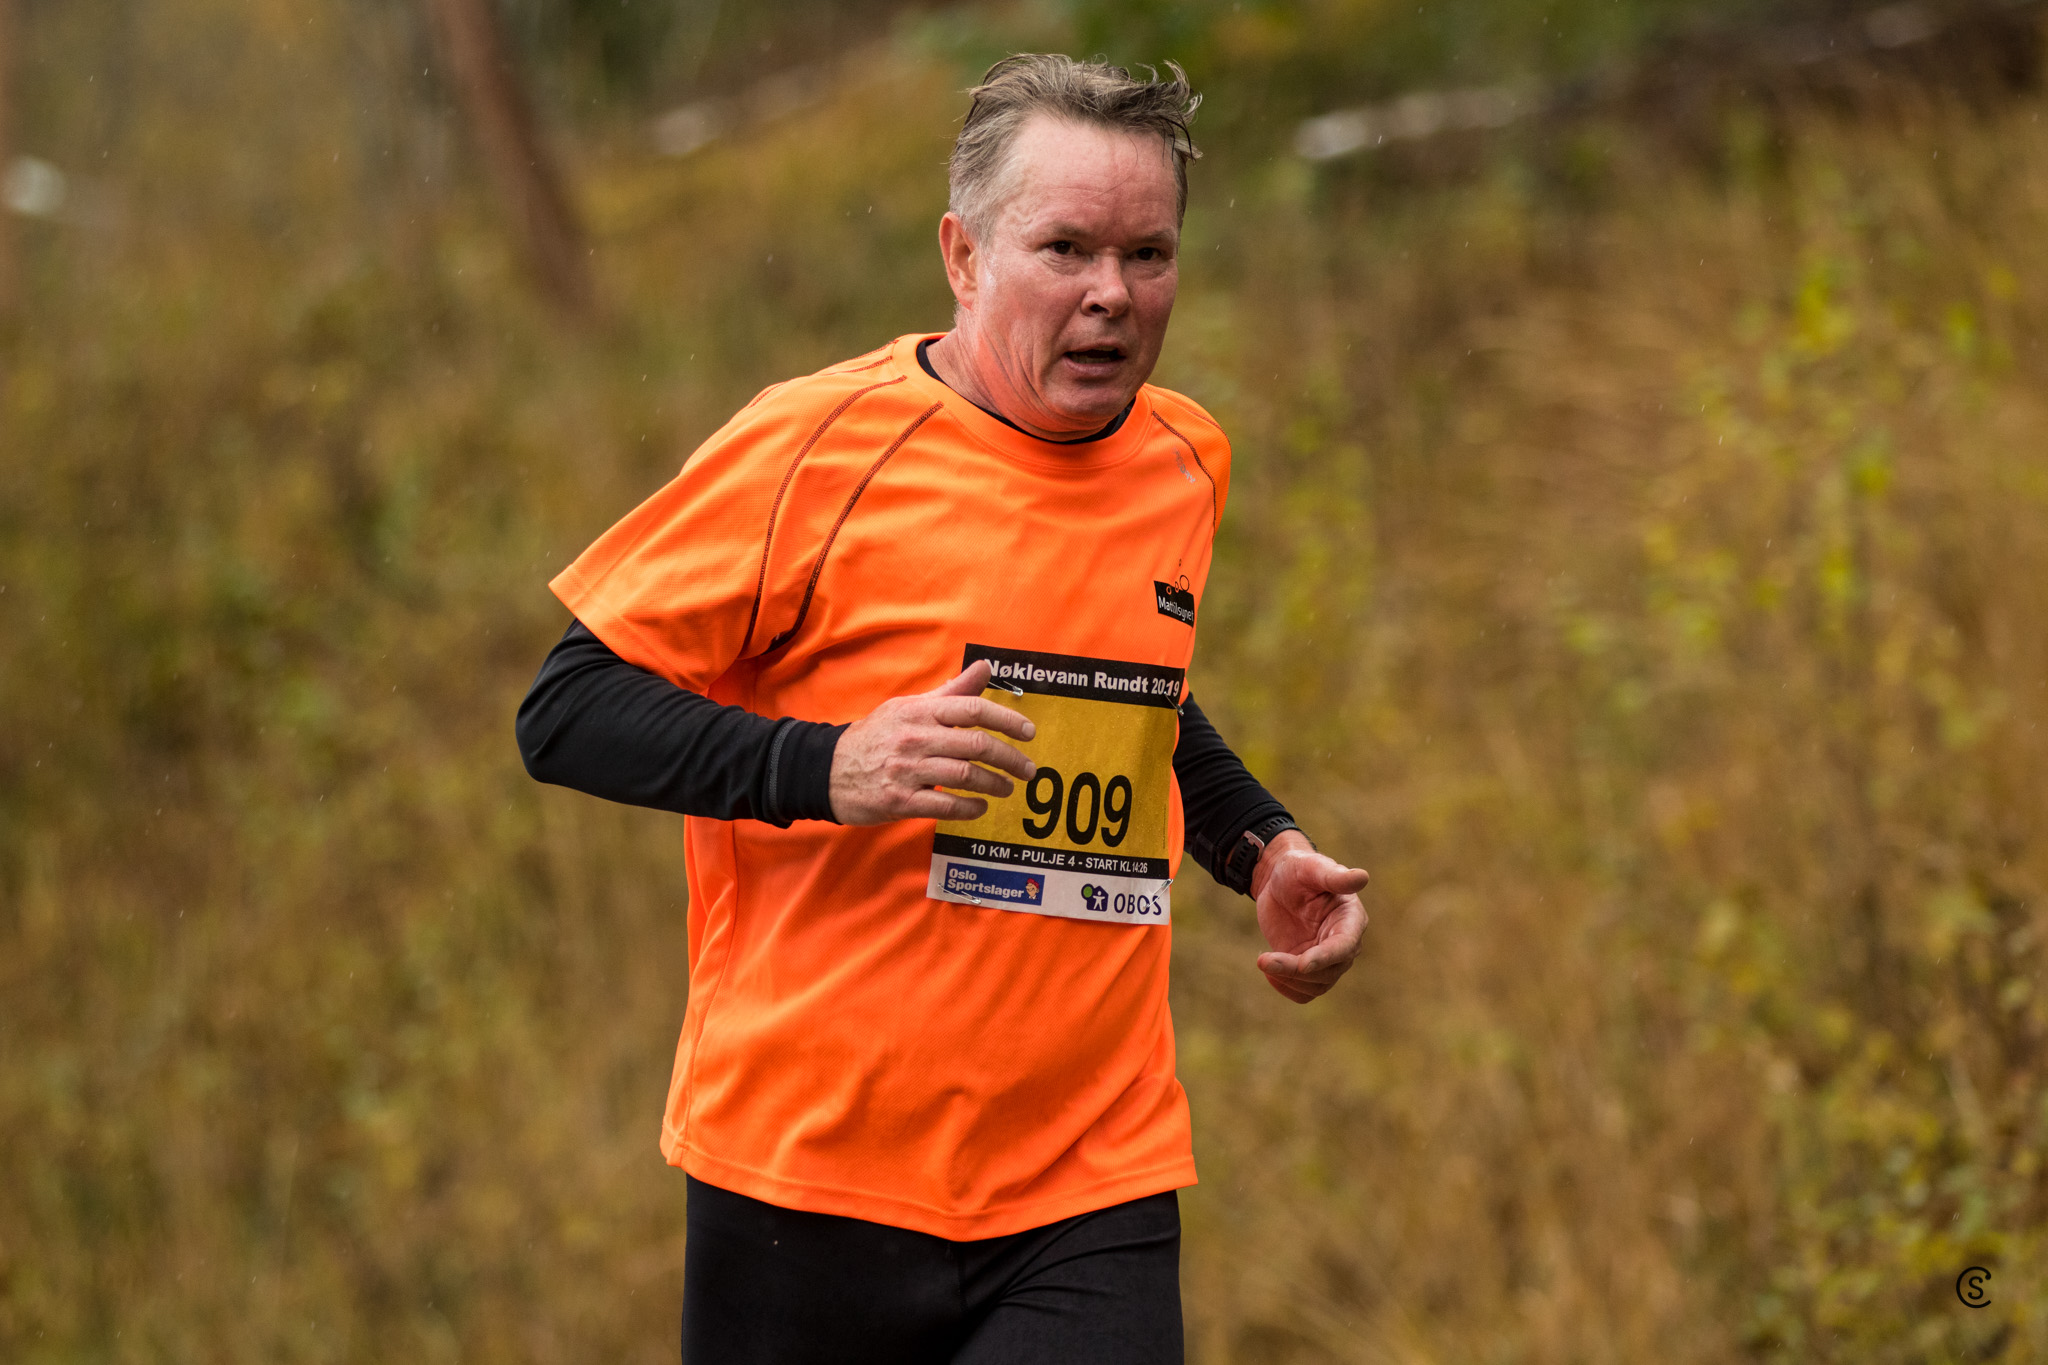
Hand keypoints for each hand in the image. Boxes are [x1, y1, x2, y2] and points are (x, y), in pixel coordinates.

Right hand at [829, 660, 1037, 824]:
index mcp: (920, 711)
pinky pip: (945, 805)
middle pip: (976, 745)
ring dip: (994, 784)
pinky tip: (980, 807)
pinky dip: (969, 808)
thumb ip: (952, 691)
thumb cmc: (876, 736)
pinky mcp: (900, 801)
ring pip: (965, 776)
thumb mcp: (909, 706)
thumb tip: (987, 667)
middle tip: (1027, 769)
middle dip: (1009, 758)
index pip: (973, 709)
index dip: (1007, 720)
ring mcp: (907, 771)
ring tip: (1007, 788)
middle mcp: (915, 738)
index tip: (1029, 732)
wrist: (827, 770)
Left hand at [1251, 831, 1368, 1003]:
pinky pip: (1304, 993)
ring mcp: (1327, 960)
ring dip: (1287, 979)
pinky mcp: (1309, 969)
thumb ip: (1334, 877)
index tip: (1302, 964)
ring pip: (1315, 986)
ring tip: (1263, 960)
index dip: (1325, 958)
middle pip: (1328, 971)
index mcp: (1351, 920)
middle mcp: (1344, 944)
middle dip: (1295, 970)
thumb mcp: (1311, 868)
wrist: (1279, 883)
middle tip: (1263, 960)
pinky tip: (1269, 969)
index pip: (1344, 946)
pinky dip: (1286, 988)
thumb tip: (1362, 877)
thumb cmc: (1297, 870)